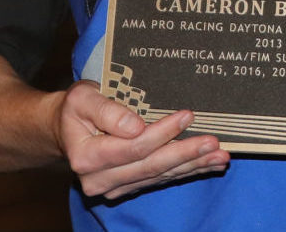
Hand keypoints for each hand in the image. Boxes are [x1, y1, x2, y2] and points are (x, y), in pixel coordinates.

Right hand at [58, 79, 228, 199]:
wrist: (66, 129)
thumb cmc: (76, 108)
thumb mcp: (83, 98)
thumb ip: (106, 111)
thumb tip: (135, 126)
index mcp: (87, 157)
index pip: (133, 147)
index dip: (162, 132)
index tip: (187, 115)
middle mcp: (100, 179)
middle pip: (151, 166)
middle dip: (185, 153)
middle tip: (213, 143)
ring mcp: (115, 186)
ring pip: (160, 175)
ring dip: (193, 165)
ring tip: (219, 155)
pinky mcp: (129, 186)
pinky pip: (162, 179)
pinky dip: (187, 171)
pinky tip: (208, 165)